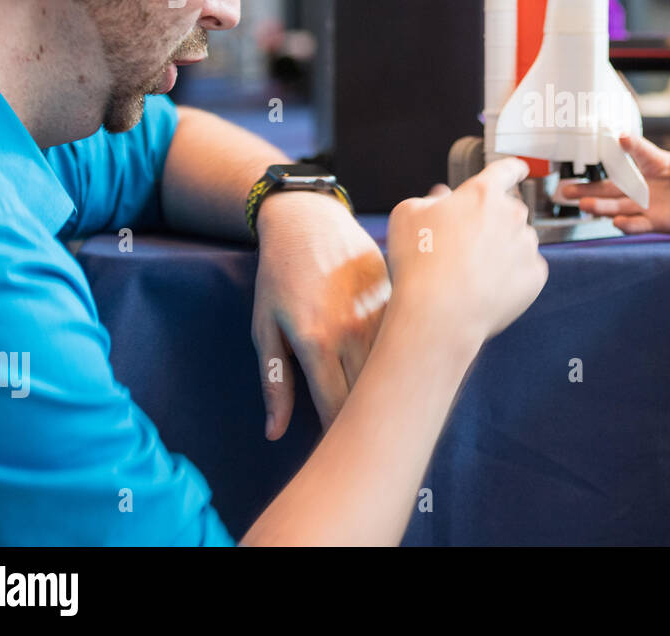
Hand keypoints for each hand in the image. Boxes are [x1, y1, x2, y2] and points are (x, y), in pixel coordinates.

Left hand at [252, 191, 391, 439]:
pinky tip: (401, 368)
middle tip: (363, 436)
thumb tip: (275, 433)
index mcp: (316, 341)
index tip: (338, 451)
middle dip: (367, 419)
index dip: (338, 436)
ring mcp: (380, 311)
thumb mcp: (264, 326)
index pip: (337, 409)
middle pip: (370, 393)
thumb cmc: (279, 274)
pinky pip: (405, 337)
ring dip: (389, 388)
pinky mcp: (397, 295)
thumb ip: (274, 382)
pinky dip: (402, 356)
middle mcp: (354, 329)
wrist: (309, 218)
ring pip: (393, 367)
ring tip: (385, 405)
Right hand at [386, 158, 547, 346]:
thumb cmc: (419, 262)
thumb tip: (444, 198)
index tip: (519, 169)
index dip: (512, 169)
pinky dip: (511, 276)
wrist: (439, 314)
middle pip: (509, 211)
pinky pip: (525, 269)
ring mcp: (527, 246)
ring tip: (471, 273)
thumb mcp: (407, 215)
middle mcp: (513, 214)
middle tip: (465, 246)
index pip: (505, 170)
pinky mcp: (535, 275)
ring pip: (518, 241)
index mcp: (483, 193)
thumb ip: (430, 199)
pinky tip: (486, 288)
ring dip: (502, 249)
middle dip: (492, 222)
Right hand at [562, 134, 669, 234]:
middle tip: (567, 186)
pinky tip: (616, 223)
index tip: (618, 138)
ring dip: (601, 206)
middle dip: (591, 186)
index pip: (640, 152)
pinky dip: (628, 224)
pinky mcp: (658, 222)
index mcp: (658, 162)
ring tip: (582, 205)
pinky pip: (638, 224)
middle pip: (614, 184)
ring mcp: (651, 204)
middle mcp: (648, 184)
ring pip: (619, 205)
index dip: (629, 145)